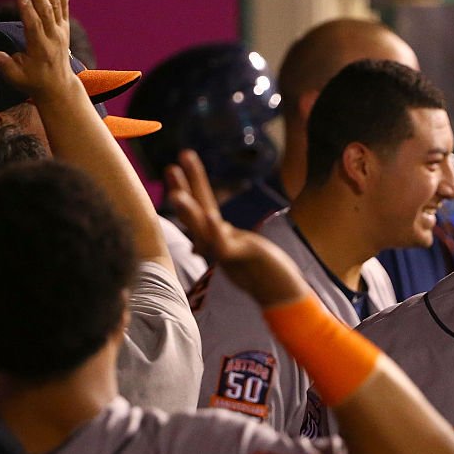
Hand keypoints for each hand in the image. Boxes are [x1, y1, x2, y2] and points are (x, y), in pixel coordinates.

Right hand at [0, 0, 77, 100]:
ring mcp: (59, 31)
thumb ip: (4, 66)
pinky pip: (63, 6)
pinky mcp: (63, 27)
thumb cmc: (33, 81)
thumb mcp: (16, 77)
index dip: (27, 10)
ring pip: (55, 6)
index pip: (33, 26)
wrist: (58, 86)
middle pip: (45, 12)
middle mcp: (52, 38)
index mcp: (40, 48)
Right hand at [166, 150, 308, 305]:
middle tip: (171, 166)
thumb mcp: (239, 253)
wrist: (282, 295)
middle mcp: (217, 245)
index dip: (193, 182)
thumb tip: (197, 246)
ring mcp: (227, 254)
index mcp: (220, 238)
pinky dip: (216, 232)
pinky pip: (225, 247)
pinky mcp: (242, 260)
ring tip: (176, 194)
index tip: (184, 157)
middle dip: (184, 189)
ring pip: (203, 231)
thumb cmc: (266, 273)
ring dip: (190, 213)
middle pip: (196, 214)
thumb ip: (220, 244)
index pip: (202, 206)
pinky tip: (210, 217)